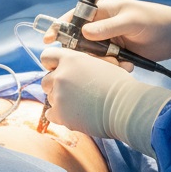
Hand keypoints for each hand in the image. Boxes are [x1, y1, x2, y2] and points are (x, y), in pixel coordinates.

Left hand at [39, 46, 170, 155]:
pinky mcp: (60, 114)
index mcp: (71, 59)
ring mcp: (58, 95)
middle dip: (55, 86)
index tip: (58, 70)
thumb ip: (86, 64)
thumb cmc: (119, 85)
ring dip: (61, 101)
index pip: (47, 56)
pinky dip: (60, 115)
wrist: (125, 107)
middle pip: (46, 80)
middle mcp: (60, 75)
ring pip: (50, 98)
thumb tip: (83, 66)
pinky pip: (50, 114)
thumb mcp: (103, 65)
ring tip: (79, 104)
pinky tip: (74, 115)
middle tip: (72, 92)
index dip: (51, 64)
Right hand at [42, 0, 170, 61]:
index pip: (75, 17)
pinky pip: (104, 64)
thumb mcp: (131, 21)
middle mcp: (102, 26)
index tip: (50, 38)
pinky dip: (112, 68)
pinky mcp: (116, 55)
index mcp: (103, 11)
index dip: (60, 27)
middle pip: (79, 40)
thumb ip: (108, 27)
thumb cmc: (155, 21)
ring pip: (91, 55)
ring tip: (118, 62)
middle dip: (84, 52)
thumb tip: (84, 33)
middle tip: (97, 59)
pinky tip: (126, 66)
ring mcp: (109, 41)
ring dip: (101, 62)